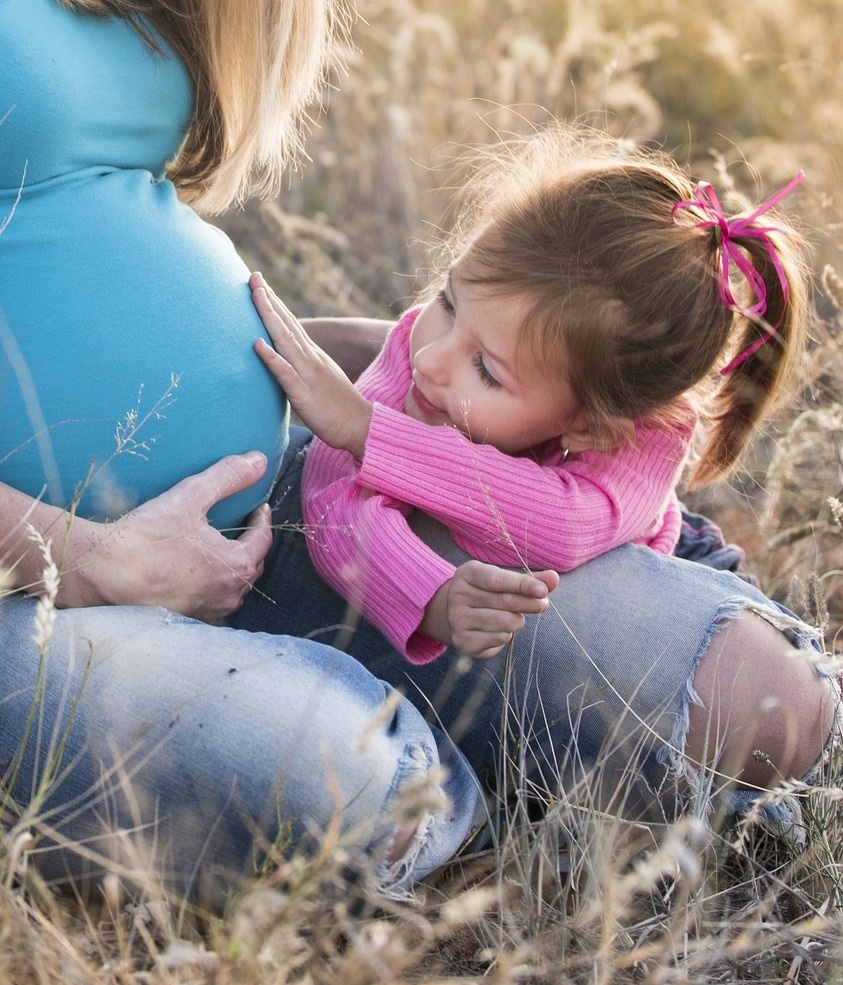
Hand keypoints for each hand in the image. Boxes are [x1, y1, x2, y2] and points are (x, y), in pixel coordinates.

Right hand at [57, 452, 273, 622]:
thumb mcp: (190, 497)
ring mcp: (208, 611)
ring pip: (232, 587)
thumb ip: (227, 477)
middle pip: (251, 566)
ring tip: (221, 549)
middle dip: (251, 544)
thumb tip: (259, 461)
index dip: (262, 521)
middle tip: (243, 526)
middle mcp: (228, 595)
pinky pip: (210, 601)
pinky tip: (196, 573)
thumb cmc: (146, 537)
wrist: (102, 573)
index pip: (263, 540)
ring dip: (232, 568)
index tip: (258, 507)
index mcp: (237, 566)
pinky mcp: (186, 619)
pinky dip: (211, 585)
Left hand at [251, 272, 372, 457]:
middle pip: (286, 323)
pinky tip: (257, 344)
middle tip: (252, 276)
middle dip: (268, 299)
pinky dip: (271, 357)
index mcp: (312, 355)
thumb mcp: (319, 380)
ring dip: (269, 316)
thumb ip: (303, 367)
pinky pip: (285, 373)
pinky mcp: (304, 393)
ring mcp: (308, 373)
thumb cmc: (338, 408)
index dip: (275, 303)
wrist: (361, 426)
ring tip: (255, 294)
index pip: (291, 324)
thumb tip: (286, 362)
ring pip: (285, 339)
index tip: (259, 284)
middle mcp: (310, 358)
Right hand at [422, 560, 559, 659]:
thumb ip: (529, 580)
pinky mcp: (463, 641)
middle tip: (543, 605)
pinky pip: (499, 639)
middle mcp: (458, 595)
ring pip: (505, 622)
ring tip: (513, 617)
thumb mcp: (504, 580)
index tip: (543, 590)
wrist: (456, 615)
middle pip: (505, 602)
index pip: (497, 580)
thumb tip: (554, 578)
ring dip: (517, 621)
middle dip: (529, 604)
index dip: (523, 585)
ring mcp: (457, 619)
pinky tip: (499, 629)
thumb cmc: (487, 593)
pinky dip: (507, 635)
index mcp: (468, 573)